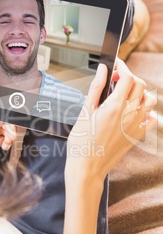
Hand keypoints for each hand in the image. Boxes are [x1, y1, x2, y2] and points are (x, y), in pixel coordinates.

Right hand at [66, 59, 156, 187]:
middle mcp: (129, 115)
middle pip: (140, 85)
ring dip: (140, 93)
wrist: (87, 168)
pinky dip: (147, 111)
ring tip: (125, 95)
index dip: (122, 67)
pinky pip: (152, 119)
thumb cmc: (81, 143)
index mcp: (114, 107)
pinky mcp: (137, 137)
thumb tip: (102, 70)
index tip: (115, 65)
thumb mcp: (84, 111)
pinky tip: (134, 112)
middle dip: (129, 77)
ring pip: (150, 101)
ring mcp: (135, 126)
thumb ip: (96, 88)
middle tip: (115, 80)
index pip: (127, 77)